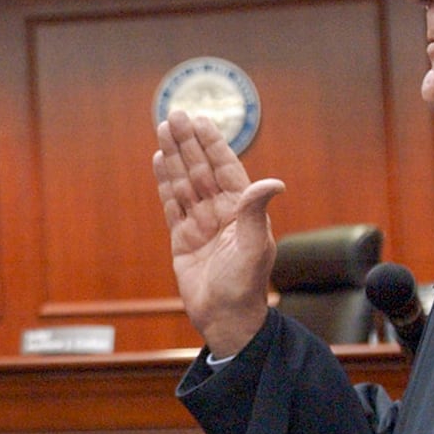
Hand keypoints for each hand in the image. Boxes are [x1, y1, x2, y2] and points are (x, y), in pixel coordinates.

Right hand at [153, 110, 284, 356]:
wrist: (225, 318)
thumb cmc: (245, 285)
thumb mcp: (254, 246)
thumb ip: (256, 211)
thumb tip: (274, 182)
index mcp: (241, 210)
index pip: (225, 168)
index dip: (213, 144)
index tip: (202, 121)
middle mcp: (220, 211)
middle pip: (200, 169)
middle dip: (187, 143)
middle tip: (174, 115)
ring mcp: (199, 223)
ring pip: (183, 182)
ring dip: (173, 157)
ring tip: (163, 130)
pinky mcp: (181, 238)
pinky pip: (171, 204)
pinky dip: (164, 183)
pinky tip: (159, 163)